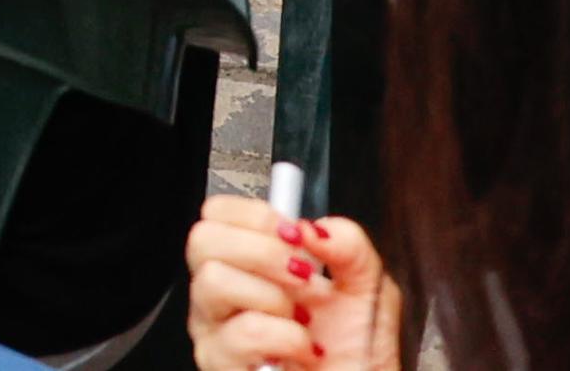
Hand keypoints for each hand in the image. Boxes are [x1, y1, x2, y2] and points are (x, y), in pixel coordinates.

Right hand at [189, 195, 398, 369]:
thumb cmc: (359, 351)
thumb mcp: (368, 285)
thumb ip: (349, 243)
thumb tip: (311, 227)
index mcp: (246, 265)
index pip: (216, 213)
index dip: (258, 216)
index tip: (295, 239)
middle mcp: (221, 294)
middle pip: (202, 239)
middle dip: (264, 252)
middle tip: (303, 277)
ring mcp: (214, 330)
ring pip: (215, 281)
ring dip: (276, 298)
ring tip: (303, 321)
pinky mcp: (219, 363)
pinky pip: (243, 332)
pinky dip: (289, 339)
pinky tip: (304, 351)